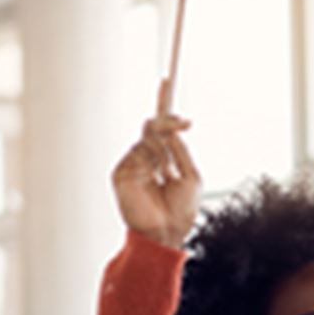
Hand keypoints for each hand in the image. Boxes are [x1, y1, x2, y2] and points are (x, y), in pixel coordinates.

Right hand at [112, 114, 200, 247]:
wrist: (167, 232)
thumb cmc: (181, 211)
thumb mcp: (191, 176)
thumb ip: (181, 151)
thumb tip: (173, 130)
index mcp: (163, 160)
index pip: (161, 127)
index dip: (163, 106)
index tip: (166, 82)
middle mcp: (146, 160)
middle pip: (153, 127)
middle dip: (168, 121)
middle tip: (184, 122)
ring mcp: (133, 166)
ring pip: (147, 138)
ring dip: (163, 147)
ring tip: (170, 169)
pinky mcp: (122, 173)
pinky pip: (137, 152)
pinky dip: (151, 158)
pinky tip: (157, 175)